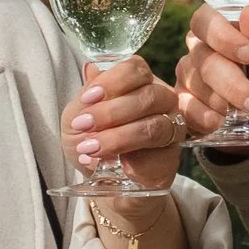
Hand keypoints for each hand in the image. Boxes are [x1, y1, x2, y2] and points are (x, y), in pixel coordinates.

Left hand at [61, 56, 187, 192]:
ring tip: (90, 148)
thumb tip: (90, 69)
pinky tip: (109, 165)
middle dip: (111, 112)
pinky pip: (156, 157)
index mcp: (140, 82)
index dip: (112, 81)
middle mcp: (162, 101)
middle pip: (148, 96)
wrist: (99, 178)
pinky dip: (130, 162)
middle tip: (83, 125)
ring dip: (118, 138)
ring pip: (153, 127)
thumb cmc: (90, 139)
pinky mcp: (171, 159)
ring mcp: (171, 129)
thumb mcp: (77, 116)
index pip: (136, 69)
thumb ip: (86, 96)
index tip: (87, 98)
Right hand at [178, 6, 248, 147]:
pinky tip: (220, 124)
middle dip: (233, 84)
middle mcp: (203, 49)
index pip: (206, 20)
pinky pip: (184, 109)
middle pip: (203, 59)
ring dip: (229, 105)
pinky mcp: (189, 105)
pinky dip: (201, 118)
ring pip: (196, 86)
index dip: (222, 36)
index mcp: (226, 25)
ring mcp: (193, 77)